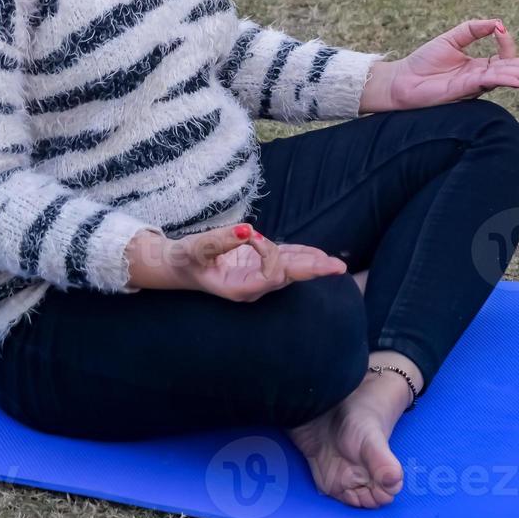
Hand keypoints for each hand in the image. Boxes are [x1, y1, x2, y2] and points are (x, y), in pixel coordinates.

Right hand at [177, 224, 347, 301]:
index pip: (268, 275)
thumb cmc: (186, 259)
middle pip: (287, 276)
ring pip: (290, 269)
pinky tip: (320, 256)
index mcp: (239, 287)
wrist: (181, 266)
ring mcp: (258, 276)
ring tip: (335, 264)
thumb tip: (246, 230)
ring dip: (312, 264)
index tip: (253, 236)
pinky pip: (286, 260)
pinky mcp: (260, 264)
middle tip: (337, 267)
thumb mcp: (196, 248)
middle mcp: (253, 285)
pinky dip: (302, 256)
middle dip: (312, 270)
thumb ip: (220, 241)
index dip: (270, 255)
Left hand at [379, 18, 518, 110]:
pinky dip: (502, 80)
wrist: (402, 81)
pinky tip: (515, 79)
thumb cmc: (423, 62)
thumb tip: (498, 23)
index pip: (505, 56)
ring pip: (504, 78)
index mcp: (479, 66)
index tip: (501, 31)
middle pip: (513, 70)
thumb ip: (474, 29)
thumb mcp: (451, 38)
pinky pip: (487, 84)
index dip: (507, 42)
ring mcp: (474, 85)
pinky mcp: (464, 90)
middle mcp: (481, 77)